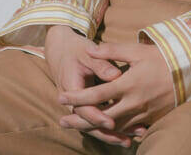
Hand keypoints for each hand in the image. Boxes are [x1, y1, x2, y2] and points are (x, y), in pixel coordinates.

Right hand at [44, 25, 147, 146]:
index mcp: (71, 88)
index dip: (98, 116)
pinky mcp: (86, 107)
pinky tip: (128, 131)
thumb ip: (101, 63)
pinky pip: (97, 119)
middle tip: (125, 140)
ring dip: (110, 134)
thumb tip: (116, 76)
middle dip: (107, 133)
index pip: (84, 109)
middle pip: (89, 124)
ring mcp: (79, 106)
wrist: (61, 50)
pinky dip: (110, 126)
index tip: (112, 122)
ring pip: (93, 126)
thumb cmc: (76, 49)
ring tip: (129, 141)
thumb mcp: (87, 52)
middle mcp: (73, 103)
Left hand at [57, 40, 174, 139]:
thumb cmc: (162, 58)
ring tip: (78, 127)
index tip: (60, 96)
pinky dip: (115, 132)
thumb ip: (112, 50)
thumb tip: (90, 49)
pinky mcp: (150, 119)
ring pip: (113, 127)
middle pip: (101, 117)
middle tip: (62, 121)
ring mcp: (142, 114)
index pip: (96, 95)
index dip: (76, 97)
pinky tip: (105, 131)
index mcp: (127, 84)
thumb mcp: (137, 50)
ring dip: (94, 128)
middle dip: (80, 120)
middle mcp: (133, 103)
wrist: (189, 72)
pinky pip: (128, 130)